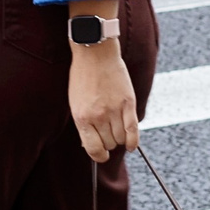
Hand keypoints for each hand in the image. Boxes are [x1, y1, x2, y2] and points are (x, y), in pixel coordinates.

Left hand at [69, 41, 139, 162]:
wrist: (94, 54)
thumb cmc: (82, 77)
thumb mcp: (75, 102)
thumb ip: (83, 123)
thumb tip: (91, 145)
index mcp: (81, 118)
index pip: (93, 149)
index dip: (98, 156)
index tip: (101, 155)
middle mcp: (98, 117)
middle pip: (109, 144)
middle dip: (109, 144)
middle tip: (108, 136)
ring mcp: (114, 110)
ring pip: (121, 139)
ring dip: (120, 140)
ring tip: (117, 132)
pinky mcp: (128, 103)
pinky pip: (133, 130)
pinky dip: (133, 141)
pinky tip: (131, 145)